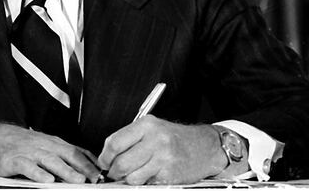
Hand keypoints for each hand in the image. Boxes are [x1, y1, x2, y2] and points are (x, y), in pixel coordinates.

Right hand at [0, 120, 100, 182]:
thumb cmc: (21, 144)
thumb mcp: (44, 146)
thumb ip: (63, 155)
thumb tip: (87, 165)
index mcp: (53, 143)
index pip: (76, 151)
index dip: (90, 162)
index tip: (103, 174)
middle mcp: (44, 146)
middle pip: (67, 155)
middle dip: (83, 167)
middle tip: (96, 178)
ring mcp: (30, 152)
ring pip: (51, 160)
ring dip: (66, 170)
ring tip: (78, 180)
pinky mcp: (15, 160)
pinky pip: (28, 166)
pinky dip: (38, 172)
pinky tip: (47, 179)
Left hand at [97, 116, 231, 183]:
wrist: (205, 146)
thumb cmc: (176, 138)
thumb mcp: (152, 128)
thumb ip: (130, 139)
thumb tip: (108, 156)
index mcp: (146, 125)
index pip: (115, 142)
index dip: (105, 156)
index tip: (104, 162)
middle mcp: (154, 139)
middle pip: (121, 162)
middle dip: (114, 171)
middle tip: (114, 172)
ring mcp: (163, 158)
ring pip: (132, 177)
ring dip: (129, 179)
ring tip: (135, 173)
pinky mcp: (169, 174)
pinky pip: (147, 183)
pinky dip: (145, 182)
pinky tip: (151, 174)